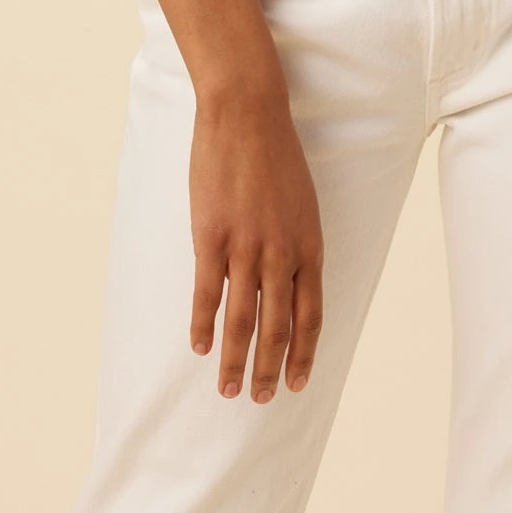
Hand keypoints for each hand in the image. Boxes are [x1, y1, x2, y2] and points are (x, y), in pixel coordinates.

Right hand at [188, 84, 324, 403]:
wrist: (247, 113)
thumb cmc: (276, 154)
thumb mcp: (302, 202)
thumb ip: (297, 244)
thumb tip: (291, 283)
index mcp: (309, 243)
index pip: (311, 313)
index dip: (303, 351)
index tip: (297, 382)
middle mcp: (281, 251)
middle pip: (278, 326)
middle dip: (270, 368)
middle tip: (261, 399)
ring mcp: (245, 245)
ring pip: (243, 318)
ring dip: (236, 360)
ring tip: (229, 389)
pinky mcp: (210, 236)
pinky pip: (207, 292)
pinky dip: (203, 323)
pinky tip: (200, 346)